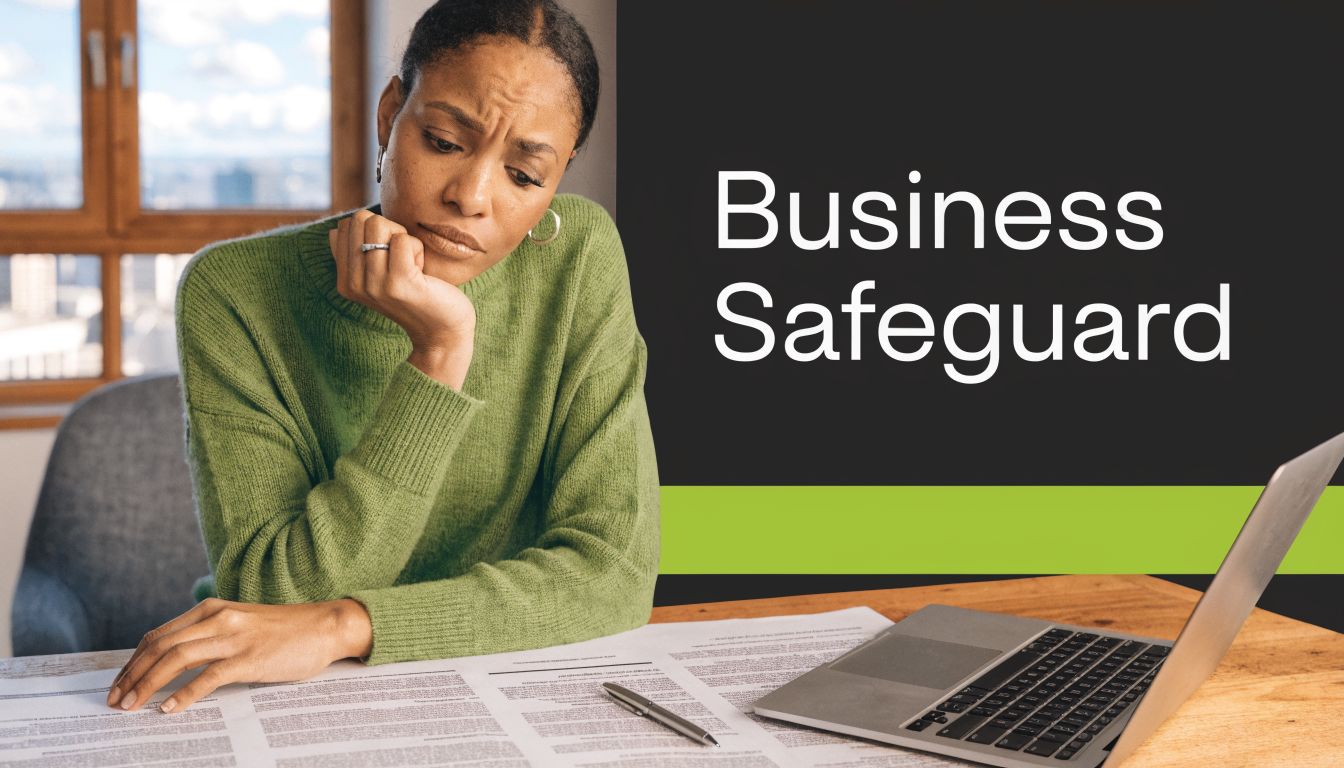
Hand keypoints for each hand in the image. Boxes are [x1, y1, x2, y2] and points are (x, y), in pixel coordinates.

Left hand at [106, 598, 371, 713]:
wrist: (327, 625)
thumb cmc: (285, 630)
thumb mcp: (241, 624)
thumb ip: (211, 635)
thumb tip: (175, 664)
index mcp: (212, 609)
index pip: (157, 635)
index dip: (132, 662)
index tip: (119, 684)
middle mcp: (218, 618)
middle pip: (159, 646)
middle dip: (131, 675)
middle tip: (116, 700)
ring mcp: (234, 637)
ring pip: (176, 659)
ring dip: (147, 684)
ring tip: (132, 706)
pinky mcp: (250, 657)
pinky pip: (208, 677)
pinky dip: (184, 694)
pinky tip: (169, 709)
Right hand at [329, 210, 476, 386]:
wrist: (441, 330)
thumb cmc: (415, 294)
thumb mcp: (378, 275)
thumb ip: (356, 254)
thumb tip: (335, 228)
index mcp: (345, 282)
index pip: (343, 226)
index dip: (372, 231)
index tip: (387, 258)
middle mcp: (354, 284)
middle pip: (361, 220)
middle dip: (387, 230)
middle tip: (402, 259)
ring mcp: (375, 284)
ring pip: (380, 225)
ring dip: (403, 239)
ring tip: (411, 266)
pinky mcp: (399, 282)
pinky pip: (402, 239)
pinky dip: (417, 248)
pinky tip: (421, 272)